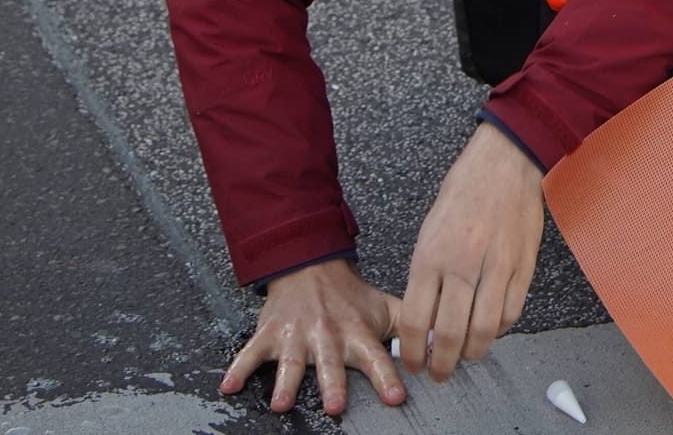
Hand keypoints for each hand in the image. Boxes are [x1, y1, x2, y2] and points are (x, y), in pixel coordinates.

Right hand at [220, 258, 403, 415]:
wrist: (310, 266)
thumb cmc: (350, 296)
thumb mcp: (385, 308)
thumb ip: (413, 327)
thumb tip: (443, 340)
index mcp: (357, 334)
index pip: (377, 359)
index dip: (387, 378)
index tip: (396, 397)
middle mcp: (327, 337)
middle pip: (331, 365)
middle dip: (333, 385)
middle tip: (335, 406)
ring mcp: (297, 336)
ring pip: (290, 363)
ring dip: (286, 383)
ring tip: (281, 404)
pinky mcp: (270, 335)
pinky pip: (251, 354)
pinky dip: (238, 369)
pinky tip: (229, 387)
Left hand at [399, 123, 544, 380]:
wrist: (504, 164)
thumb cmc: (463, 193)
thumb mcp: (429, 230)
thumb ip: (426, 274)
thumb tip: (425, 317)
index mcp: (431, 255)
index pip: (416, 320)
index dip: (413, 351)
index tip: (414, 362)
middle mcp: (462, 265)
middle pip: (450, 334)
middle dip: (441, 364)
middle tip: (439, 372)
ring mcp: (496, 267)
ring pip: (484, 330)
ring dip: (472, 353)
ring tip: (465, 357)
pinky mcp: (523, 267)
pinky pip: (511, 312)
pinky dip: (499, 329)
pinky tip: (490, 330)